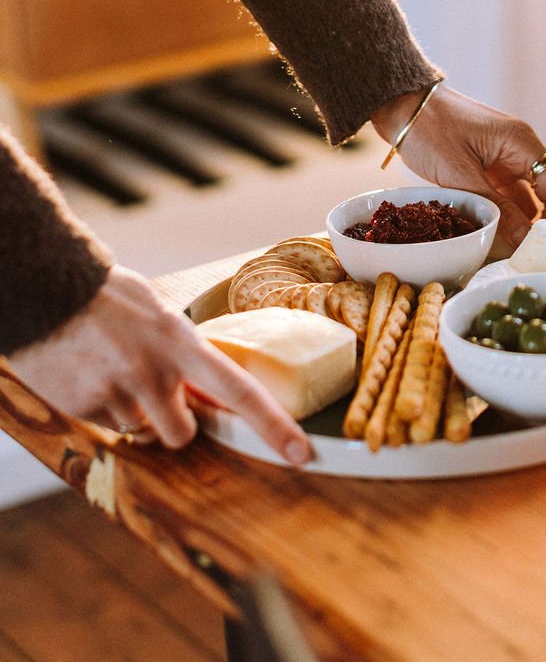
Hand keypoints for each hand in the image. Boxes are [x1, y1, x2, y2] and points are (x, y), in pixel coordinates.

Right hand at [9, 265, 311, 463]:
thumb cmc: (110, 298)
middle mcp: (153, 372)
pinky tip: (91, 375)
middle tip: (159, 394)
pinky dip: (102, 409)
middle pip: (183, 435)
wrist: (46, 289)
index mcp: (181, 343)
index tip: (301, 453)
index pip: (239, 391)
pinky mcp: (83, 408)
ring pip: (141, 433)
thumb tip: (209, 392)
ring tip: (117, 374)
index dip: (273, 425)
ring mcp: (117, 393)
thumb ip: (185, 353)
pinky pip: (105, 426)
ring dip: (136, 415)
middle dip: (177, 424)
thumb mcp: (159, 314)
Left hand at [372, 84, 545, 245]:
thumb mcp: (460, 173)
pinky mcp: (489, 167)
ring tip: (538, 257)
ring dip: (534, 225)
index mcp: (522, 144)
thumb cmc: (429, 129)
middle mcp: (521, 150)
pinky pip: (509, 196)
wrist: (402, 105)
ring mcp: (505, 158)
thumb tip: (526, 241)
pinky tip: (510, 241)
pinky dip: (512, 218)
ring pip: (531, 198)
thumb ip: (496, 207)